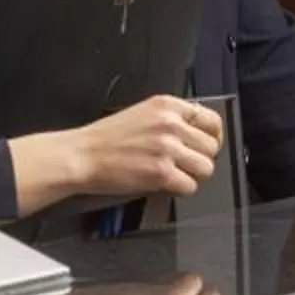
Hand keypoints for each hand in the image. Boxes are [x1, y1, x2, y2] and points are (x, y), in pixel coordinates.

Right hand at [26, 95, 224, 209]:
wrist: (82, 155)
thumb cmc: (105, 139)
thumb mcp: (142, 114)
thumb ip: (171, 119)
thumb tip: (196, 132)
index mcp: (167, 105)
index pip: (212, 120)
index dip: (212, 137)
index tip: (206, 146)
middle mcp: (171, 124)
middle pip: (211, 147)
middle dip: (200, 159)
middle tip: (183, 164)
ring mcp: (168, 149)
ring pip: (206, 168)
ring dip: (192, 175)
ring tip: (172, 174)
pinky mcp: (162, 173)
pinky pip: (190, 186)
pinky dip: (179, 189)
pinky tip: (162, 183)